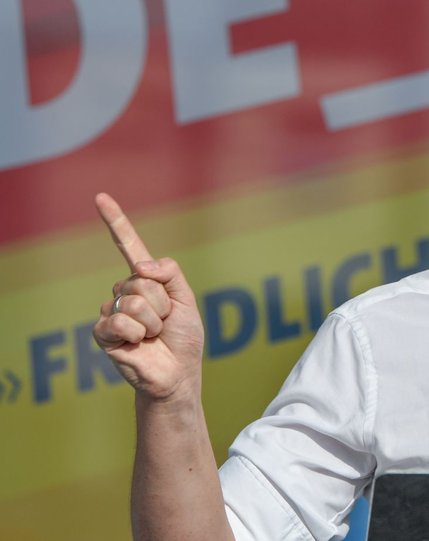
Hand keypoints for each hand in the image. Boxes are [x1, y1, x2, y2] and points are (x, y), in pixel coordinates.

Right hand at [92, 193, 204, 401]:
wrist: (178, 372)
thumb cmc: (183, 336)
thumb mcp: (186, 298)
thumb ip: (170, 273)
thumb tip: (140, 266)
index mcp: (146, 280)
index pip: (128, 246)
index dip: (115, 222)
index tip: (100, 197)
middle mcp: (125, 291)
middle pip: (142, 280)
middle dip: (163, 303)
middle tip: (165, 323)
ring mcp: (111, 310)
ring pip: (133, 300)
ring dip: (153, 321)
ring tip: (154, 335)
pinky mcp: (102, 332)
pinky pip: (119, 320)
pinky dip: (137, 333)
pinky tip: (138, 344)